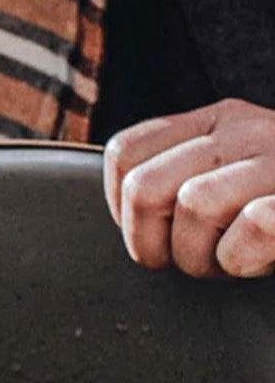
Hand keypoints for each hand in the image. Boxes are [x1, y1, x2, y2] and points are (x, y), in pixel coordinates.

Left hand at [104, 98, 274, 277]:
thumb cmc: (273, 211)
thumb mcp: (229, 180)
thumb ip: (176, 182)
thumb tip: (122, 214)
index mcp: (215, 121)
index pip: (124, 153)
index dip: (124, 209)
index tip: (157, 234)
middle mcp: (245, 129)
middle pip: (144, 188)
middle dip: (155, 245)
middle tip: (194, 258)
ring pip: (194, 205)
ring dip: (203, 258)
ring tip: (231, 261)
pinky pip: (254, 224)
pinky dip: (244, 257)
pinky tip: (261, 258)